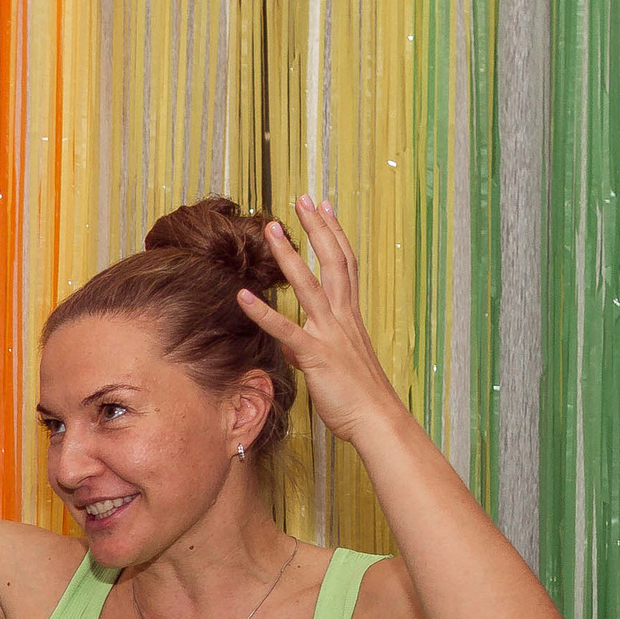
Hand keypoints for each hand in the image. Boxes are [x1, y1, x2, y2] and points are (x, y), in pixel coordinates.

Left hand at [235, 195, 403, 444]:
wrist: (377, 420)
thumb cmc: (360, 397)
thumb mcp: (338, 365)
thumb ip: (317, 348)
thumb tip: (297, 344)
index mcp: (351, 317)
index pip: (346, 264)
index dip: (335, 234)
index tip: (325, 207)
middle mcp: (343, 318)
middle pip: (333, 262)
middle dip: (318, 228)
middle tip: (302, 198)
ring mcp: (331, 334)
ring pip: (309, 285)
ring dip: (288, 256)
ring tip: (271, 229)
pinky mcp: (316, 355)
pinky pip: (285, 330)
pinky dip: (263, 312)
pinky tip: (242, 295)